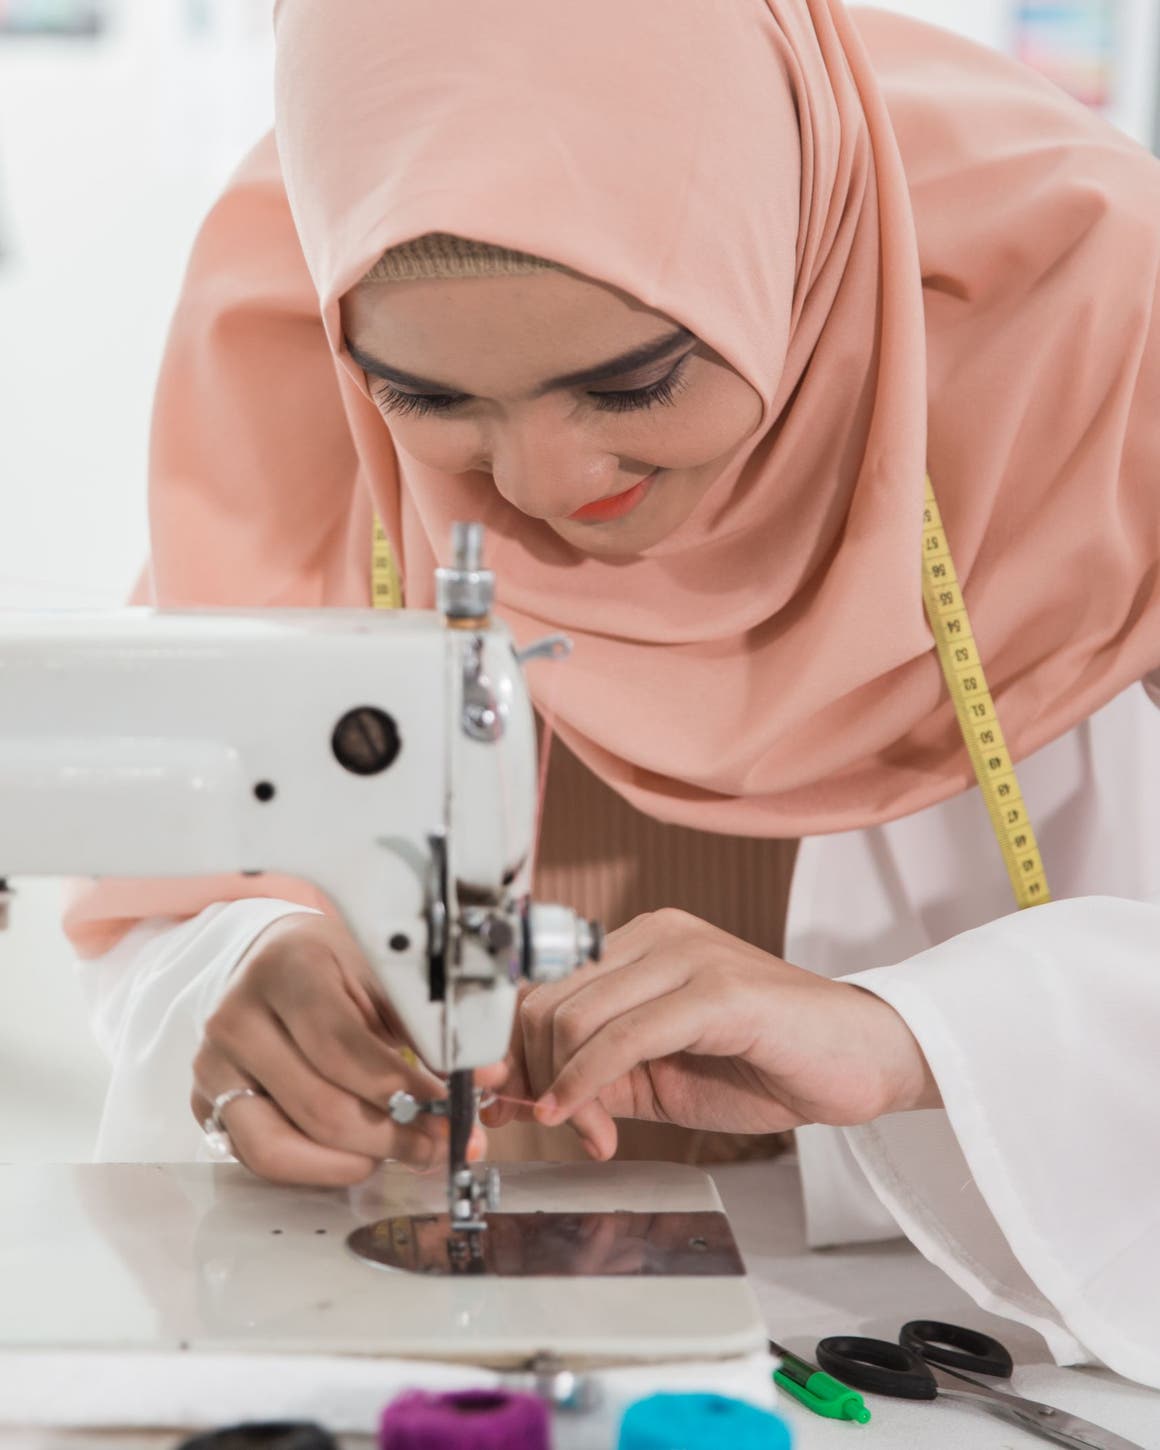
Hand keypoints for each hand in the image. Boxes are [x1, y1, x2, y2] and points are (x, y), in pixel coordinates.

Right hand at [191, 913, 484, 1185]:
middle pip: (316, 1105)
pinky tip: (358, 1155)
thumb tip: (487, 1077)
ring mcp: (213, 1066)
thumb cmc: (335, 967)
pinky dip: (315, 1167)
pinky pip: (258, 1158)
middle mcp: (237, 1018)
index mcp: (287, 970)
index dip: (401, 1087)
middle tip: (439, 1144)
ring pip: (277, 1147)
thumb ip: (428, 1028)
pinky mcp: (204, 1104)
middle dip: (390, 1135)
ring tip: (401, 1152)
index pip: (342, 1047)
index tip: (448, 1107)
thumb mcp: (381, 976)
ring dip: (351, 1163)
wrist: (272, 960)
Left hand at [482, 909, 938, 1159]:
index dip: (514, 1050)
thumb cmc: (766, 1064)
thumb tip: (517, 1097)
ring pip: (574, 1015)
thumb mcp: (656, 1073)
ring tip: (594, 1134)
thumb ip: (593, 1075)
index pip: (542, 986)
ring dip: (564, 1090)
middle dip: (534, 1074)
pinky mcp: (715, 990)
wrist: (860, 1061)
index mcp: (640, 941)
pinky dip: (586, 1084)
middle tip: (556, 1127)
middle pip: (546, 1000)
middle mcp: (657, 934)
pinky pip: (620, 1037)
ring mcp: (687, 955)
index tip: (511, 1103)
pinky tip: (587, 1124)